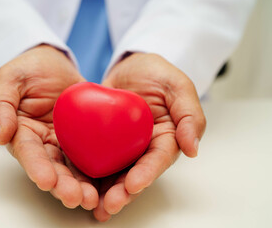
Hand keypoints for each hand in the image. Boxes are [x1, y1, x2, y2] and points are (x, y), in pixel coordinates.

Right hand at [0, 45, 98, 209]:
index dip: (36, 167)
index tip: (46, 180)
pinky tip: (108, 181)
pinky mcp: (82, 138)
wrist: (55, 63)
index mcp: (21, 132)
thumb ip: (0, 104)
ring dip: (80, 184)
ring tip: (92, 198)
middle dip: (63, 185)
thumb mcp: (9, 78)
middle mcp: (42, 143)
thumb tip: (0, 135)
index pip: (27, 152)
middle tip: (76, 198)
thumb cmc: (28, 69)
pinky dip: (98, 169)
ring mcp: (63, 142)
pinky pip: (90, 154)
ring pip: (71, 168)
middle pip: (51, 167)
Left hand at [93, 53, 205, 220]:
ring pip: (115, 172)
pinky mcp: (104, 142)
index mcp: (166, 138)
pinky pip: (96, 158)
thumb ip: (189, 115)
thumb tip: (193, 148)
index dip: (146, 173)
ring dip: (105, 191)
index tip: (133, 184)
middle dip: (123, 191)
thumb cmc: (157, 74)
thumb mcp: (178, 86)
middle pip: (135, 173)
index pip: (158, 159)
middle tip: (110, 204)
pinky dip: (88, 173)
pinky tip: (79, 186)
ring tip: (94, 205)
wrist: (131, 66)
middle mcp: (144, 148)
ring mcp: (123, 147)